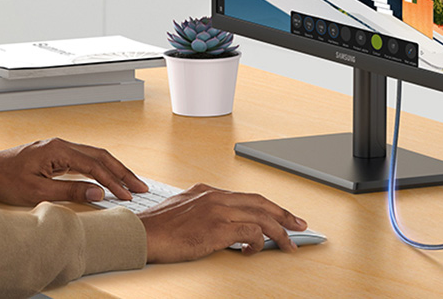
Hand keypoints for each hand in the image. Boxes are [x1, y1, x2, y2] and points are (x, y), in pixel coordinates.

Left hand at [0, 137, 147, 205]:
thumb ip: (70, 191)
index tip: (127, 195)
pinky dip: (101, 168)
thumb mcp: (37, 191)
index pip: (95, 165)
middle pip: (101, 156)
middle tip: (140, 187)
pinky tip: (108, 178)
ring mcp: (59, 148)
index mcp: (58, 150)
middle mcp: (62, 145)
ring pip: (95, 155)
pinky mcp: (56, 154)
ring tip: (130, 183)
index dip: (114, 181)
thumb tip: (98, 193)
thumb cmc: (6, 180)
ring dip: (114, 169)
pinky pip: (85, 159)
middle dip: (122, 172)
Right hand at [137, 183, 307, 261]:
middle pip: (260, 203)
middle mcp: (215, 197)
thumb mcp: (183, 209)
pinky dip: (258, 243)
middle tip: (299, 224)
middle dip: (283, 214)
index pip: (247, 197)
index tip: (281, 215)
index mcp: (208, 191)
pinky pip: (250, 233)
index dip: (268, 207)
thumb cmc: (159, 227)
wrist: (143, 233)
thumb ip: (203, 211)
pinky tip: (254, 251)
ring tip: (288, 244)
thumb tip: (221, 224)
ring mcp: (217, 211)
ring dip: (279, 232)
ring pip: (260, 217)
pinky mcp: (217, 228)